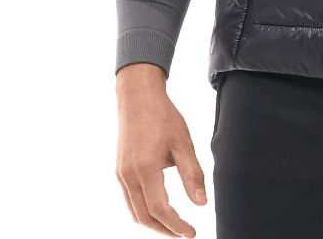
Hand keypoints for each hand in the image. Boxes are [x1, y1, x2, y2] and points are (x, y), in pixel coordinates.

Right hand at [114, 63, 207, 236]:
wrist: (138, 97)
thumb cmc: (163, 117)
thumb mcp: (183, 142)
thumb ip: (192, 174)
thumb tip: (201, 203)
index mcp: (145, 169)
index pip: (160, 210)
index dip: (176, 225)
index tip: (191, 233)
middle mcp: (129, 175)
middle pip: (144, 217)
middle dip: (165, 230)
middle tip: (184, 234)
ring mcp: (121, 174)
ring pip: (135, 211)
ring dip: (154, 223)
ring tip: (174, 226)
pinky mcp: (120, 171)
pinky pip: (131, 200)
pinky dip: (145, 211)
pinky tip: (160, 209)